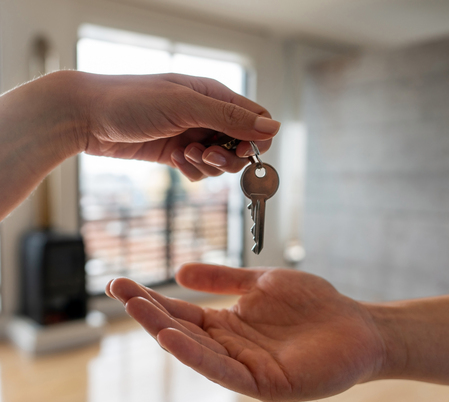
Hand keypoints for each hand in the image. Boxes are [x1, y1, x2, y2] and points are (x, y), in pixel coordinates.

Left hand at [73, 71, 279, 180]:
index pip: (256, 119)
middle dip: (227, 158)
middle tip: (203, 155)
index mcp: (214, 96)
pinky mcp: (177, 154)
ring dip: (206, 166)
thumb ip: (230, 117)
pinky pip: (199, 171)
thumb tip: (273, 128)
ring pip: (220, 163)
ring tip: (182, 154)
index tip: (241, 151)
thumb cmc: (132, 101)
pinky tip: (173, 159)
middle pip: (240, 147)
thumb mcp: (185, 106)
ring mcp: (192, 136)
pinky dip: (191, 171)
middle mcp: (207, 116)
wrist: (88, 116)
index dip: (255, 139)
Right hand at [106, 264, 385, 401]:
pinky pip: (223, 370)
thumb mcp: (261, 282)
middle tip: (119, 290)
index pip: (182, 311)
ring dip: (164, 330)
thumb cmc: (312, 304)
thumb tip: (180, 271)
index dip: (152, 299)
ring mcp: (245, 366)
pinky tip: (172, 336)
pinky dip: (196, 355)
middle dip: (149, 311)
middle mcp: (229, 347)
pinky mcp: (264, 383)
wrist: (356, 325)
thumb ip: (223, 278)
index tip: (122, 283)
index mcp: (228, 324)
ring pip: (196, 350)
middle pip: (182, 329)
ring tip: (135, 307)